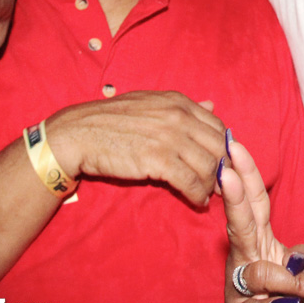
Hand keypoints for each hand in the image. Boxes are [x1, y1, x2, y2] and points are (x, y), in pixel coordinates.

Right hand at [45, 91, 225, 205]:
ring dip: (212, 185)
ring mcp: (170, 137)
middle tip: (220, 184)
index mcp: (179, 101)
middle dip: (223, 168)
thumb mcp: (151, 103)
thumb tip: (211, 104)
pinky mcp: (158, 159)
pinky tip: (196, 200)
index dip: (224, 147)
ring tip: (207, 194)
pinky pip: (190, 181)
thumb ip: (183, 107)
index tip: (221, 163)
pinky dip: (197, 194)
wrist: (79, 133)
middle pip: (218, 146)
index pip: (217, 125)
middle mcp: (179, 116)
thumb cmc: (112, 120)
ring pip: (208, 165)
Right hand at [222, 139, 303, 302]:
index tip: (235, 146)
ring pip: (258, 272)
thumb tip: (297, 261)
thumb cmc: (294, 293)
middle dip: (235, 197)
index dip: (247, 174)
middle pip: (241, 223)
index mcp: (259, 239)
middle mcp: (245, 258)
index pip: (254, 201)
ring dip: (286, 279)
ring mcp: (239, 286)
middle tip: (227, 171)